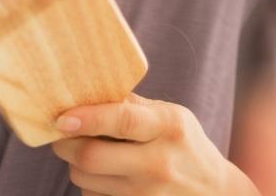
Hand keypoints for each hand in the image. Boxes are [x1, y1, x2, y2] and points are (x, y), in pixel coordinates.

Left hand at [50, 92, 258, 195]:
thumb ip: (133, 106)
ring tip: (91, 154)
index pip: (122, 121)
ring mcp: (148, 195)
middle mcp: (159, 163)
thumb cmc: (185, 146)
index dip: (87, 118)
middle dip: (65, 144)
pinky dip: (90, 186)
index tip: (61, 118)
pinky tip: (106, 176)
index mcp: (169, 128)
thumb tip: (87, 91)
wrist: (214, 193)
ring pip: (86, 180)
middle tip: (62, 134)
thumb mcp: (172, 116)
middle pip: (92, 156)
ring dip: (77, 165)